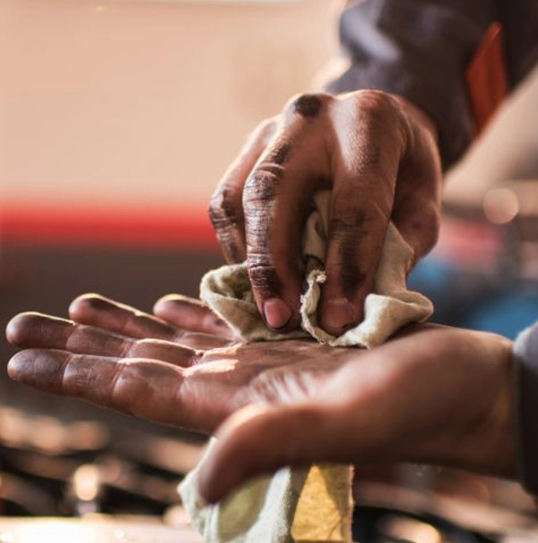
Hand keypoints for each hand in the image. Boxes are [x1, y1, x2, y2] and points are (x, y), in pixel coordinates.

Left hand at [7, 294, 514, 502]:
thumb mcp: (349, 422)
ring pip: (169, 347)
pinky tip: (160, 309)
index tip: (24, 362)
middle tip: (21, 331)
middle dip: (77, 351)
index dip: (78, 378)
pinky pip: (217, 332)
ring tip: (75, 311)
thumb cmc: (419, 404)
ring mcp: (257, 369)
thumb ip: (270, 445)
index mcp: (238, 408)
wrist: (458, 391)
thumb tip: (199, 481)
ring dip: (119, 331)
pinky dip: (181, 320)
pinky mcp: (282, 349)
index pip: (137, 393)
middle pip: (137, 368)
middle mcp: (236, 391)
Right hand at [209, 90, 440, 334]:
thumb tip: (350, 308)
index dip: (346, 268)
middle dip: (273, 265)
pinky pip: (225, 204)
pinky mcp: (247, 151)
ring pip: (238, 199)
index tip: (337, 321)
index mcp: (369, 124)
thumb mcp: (422, 206)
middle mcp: (311, 118)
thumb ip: (396, 251)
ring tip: (266, 306)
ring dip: (248, 262)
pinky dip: (236, 248)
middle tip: (280, 319)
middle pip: (273, 192)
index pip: (354, 205)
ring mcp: (270, 131)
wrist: (374, 121)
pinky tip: (253, 277)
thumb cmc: (401, 171)